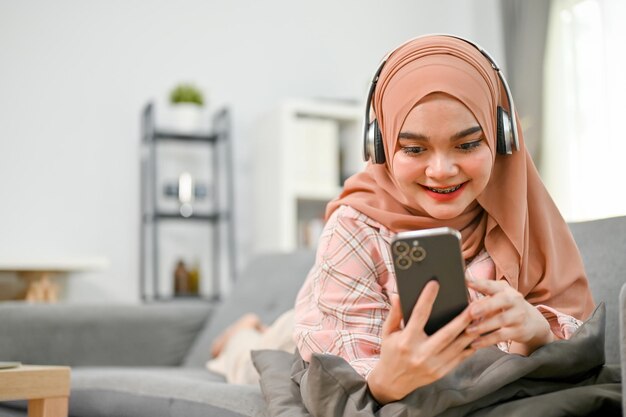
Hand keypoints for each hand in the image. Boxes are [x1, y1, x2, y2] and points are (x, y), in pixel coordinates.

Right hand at [368, 281, 476, 403]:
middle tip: (474, 305)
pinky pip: (460, 357)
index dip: (427, 298)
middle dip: (462, 319)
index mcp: (406, 341)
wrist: (392, 382)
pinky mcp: (441, 372)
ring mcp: (433, 365)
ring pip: (458, 346)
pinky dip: (470, 345)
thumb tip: (398, 295)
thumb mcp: (388, 332)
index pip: (419, 315)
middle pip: (447, 333)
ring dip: (472, 331)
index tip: (435, 283)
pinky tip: (478, 334)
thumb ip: (395, 314)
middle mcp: (421, 354)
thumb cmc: (390, 352)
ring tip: (482, 317)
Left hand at [465, 279, 554, 354]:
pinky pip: (501, 336)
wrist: (533, 321)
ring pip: (501, 320)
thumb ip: (483, 292)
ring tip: (468, 331)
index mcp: (505, 289)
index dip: (480, 283)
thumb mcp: (499, 295)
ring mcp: (518, 316)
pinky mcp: (519, 331)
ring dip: (483, 326)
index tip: (466, 282)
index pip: (492, 285)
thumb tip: (461, 289)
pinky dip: (487, 340)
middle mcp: (514, 300)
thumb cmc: (507, 305)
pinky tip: (474, 343)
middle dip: (485, 306)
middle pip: (501, 301)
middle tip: (471, 312)